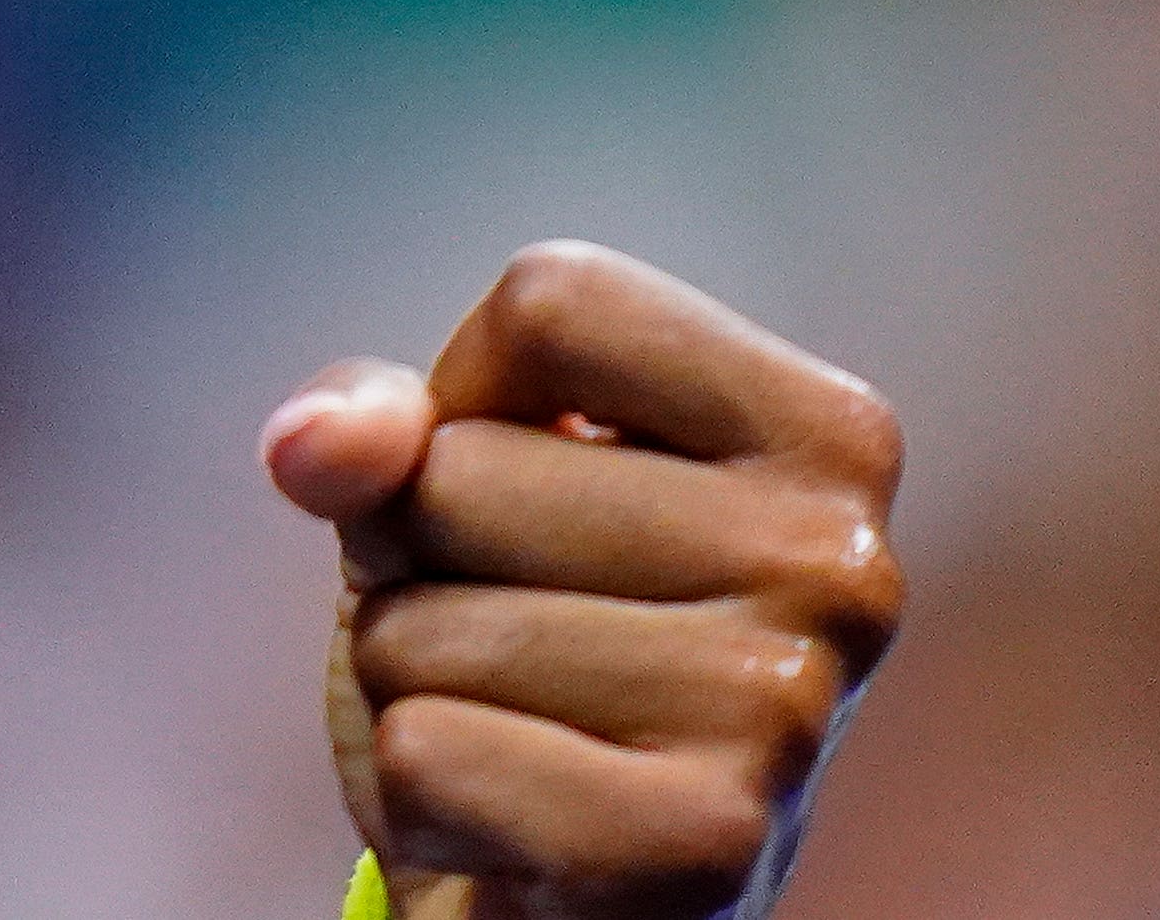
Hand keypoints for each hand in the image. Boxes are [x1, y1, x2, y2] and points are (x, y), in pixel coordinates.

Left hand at [262, 243, 900, 917]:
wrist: (575, 904)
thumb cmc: (528, 657)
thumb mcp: (449, 492)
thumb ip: (381, 422)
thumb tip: (314, 445)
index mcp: (826, 434)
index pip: (554, 300)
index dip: (464, 399)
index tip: (526, 501)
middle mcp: (845, 567)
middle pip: (460, 471)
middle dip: (423, 565)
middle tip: (520, 651)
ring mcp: (789, 715)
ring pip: (422, 623)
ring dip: (416, 686)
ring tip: (523, 735)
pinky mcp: (706, 854)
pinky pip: (427, 754)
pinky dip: (420, 800)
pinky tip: (514, 831)